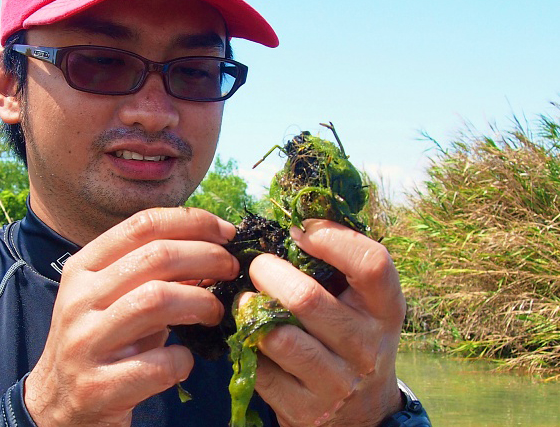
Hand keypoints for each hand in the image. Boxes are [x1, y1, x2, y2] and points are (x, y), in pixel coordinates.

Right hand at [24, 207, 238, 426]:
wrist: (56, 405)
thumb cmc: (99, 342)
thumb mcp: (113, 297)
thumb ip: (151, 272)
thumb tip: (213, 249)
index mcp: (83, 268)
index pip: (142, 225)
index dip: (192, 222)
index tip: (226, 233)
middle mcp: (79, 299)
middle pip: (156, 257)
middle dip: (207, 258)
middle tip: (231, 270)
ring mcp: (85, 343)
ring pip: (156, 300)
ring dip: (201, 303)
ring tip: (215, 312)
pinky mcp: (98, 387)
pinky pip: (158, 364)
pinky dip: (184, 360)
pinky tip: (185, 361)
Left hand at [246, 219, 404, 425]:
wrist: (361, 414)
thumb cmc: (352, 338)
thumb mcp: (362, 304)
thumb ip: (339, 268)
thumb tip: (295, 224)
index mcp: (385, 310)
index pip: (371, 264)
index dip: (332, 239)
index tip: (302, 232)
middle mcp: (366, 346)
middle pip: (306, 299)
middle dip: (269, 273)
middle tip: (259, 266)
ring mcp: (336, 382)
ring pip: (278, 337)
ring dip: (251, 311)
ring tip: (248, 301)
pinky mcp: (304, 408)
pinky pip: (260, 369)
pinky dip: (247, 347)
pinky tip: (250, 336)